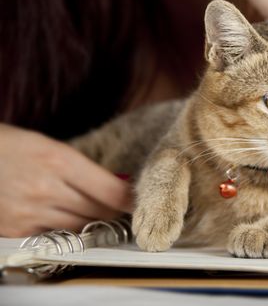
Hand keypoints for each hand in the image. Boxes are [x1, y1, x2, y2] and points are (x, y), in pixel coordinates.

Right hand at [0, 124, 132, 236]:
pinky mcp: (15, 230)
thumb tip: (119, 185)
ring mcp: (28, 212)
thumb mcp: (51, 147)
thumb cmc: (11, 146)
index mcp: (58, 160)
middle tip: (124, 210)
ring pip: (81, 226)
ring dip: (94, 222)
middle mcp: (45, 188)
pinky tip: (67, 217)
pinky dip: (66, 228)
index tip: (142, 202)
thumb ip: (85, 169)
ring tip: (99, 213)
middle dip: (115, 212)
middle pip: (99, 212)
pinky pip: (56, 235)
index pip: (111, 191)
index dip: (131, 200)